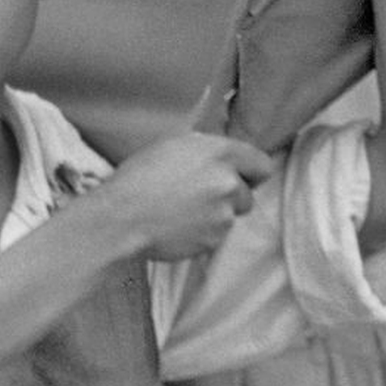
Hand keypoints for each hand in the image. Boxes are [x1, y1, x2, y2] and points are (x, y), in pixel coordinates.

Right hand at [102, 132, 275, 262]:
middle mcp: (228, 183)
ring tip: (182, 210)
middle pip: (248, 194)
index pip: (261, 164)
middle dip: (231, 197)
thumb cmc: (140, 176)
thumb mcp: (173, 145)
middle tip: (202, 195)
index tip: (242, 177)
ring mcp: (224, 215)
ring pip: (230, 216)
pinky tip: (178, 224)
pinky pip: (215, 235)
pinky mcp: (214, 240)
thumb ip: (207, 150)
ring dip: (215, 214)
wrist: (124, 216)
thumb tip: (220, 158)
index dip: (251, 172)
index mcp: (220, 153)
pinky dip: (202, 232)